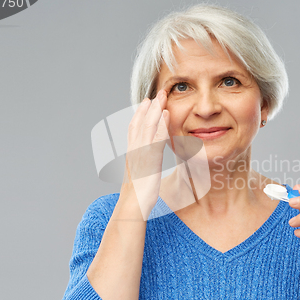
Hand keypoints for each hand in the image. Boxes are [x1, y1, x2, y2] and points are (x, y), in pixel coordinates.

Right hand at [121, 89, 169, 219]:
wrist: (132, 207)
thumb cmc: (137, 197)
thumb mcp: (140, 178)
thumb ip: (144, 168)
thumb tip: (147, 167)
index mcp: (132, 153)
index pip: (134, 128)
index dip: (141, 113)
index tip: (147, 102)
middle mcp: (134, 150)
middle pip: (141, 122)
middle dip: (149, 106)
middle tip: (158, 92)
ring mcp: (141, 153)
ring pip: (148, 126)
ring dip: (156, 109)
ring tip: (163, 96)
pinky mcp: (150, 158)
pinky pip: (156, 137)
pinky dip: (161, 124)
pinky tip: (167, 115)